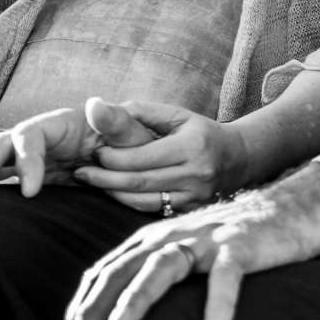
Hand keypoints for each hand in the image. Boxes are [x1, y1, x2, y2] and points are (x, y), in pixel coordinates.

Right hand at [0, 100, 153, 198]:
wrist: (140, 164)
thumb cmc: (140, 146)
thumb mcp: (136, 134)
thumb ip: (118, 121)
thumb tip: (96, 102)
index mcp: (63, 124)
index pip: (34, 135)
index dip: (28, 159)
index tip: (31, 191)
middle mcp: (42, 138)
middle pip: (4, 143)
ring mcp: (33, 158)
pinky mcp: (29, 177)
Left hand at [60, 162, 319, 319]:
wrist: (292, 209)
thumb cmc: (235, 240)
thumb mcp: (187, 252)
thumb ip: (155, 271)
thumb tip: (118, 314)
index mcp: (156, 237)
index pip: (108, 268)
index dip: (85, 301)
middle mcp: (175, 234)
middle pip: (126, 267)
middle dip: (96, 303)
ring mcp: (209, 238)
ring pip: (166, 264)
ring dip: (140, 294)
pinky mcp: (243, 244)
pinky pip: (228, 275)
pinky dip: (220, 303)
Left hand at [71, 98, 251, 211]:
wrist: (239, 159)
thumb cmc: (200, 132)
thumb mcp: (178, 115)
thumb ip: (142, 112)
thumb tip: (101, 108)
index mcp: (192, 146)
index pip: (142, 157)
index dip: (113, 156)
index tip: (94, 151)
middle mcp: (196, 174)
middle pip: (139, 181)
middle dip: (105, 178)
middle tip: (81, 172)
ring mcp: (195, 197)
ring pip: (143, 200)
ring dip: (112, 193)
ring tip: (90, 182)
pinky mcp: (191, 211)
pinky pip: (153, 210)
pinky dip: (129, 203)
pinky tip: (113, 193)